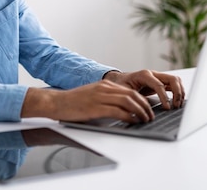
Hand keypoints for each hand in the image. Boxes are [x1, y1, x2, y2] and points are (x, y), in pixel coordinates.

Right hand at [22, 80, 160, 123]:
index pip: (129, 90)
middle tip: (150, 116)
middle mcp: (104, 88)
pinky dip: (129, 117)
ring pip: (128, 101)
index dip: (141, 100)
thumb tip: (121, 111)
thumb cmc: (72, 103)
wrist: (56, 102)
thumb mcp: (92, 97)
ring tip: (145, 120)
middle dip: (145, 106)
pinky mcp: (96, 107)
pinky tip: (133, 122)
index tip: (147, 109)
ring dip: (140, 111)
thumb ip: (106, 101)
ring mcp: (100, 96)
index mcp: (104, 85)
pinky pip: (118, 111)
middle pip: (132, 94)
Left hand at [103, 69, 184, 109]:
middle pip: (172, 79)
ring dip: (180, 92)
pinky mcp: (160, 82)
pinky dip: (178, 92)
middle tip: (176, 106)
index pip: (159, 85)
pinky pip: (173, 84)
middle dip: (177, 93)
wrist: (119, 80)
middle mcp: (153, 74)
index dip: (165, 97)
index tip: (167, 108)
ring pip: (175, 80)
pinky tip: (177, 102)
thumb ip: (132, 98)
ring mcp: (158, 77)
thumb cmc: (120, 85)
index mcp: (143, 75)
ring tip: (178, 105)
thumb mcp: (124, 91)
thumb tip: (141, 109)